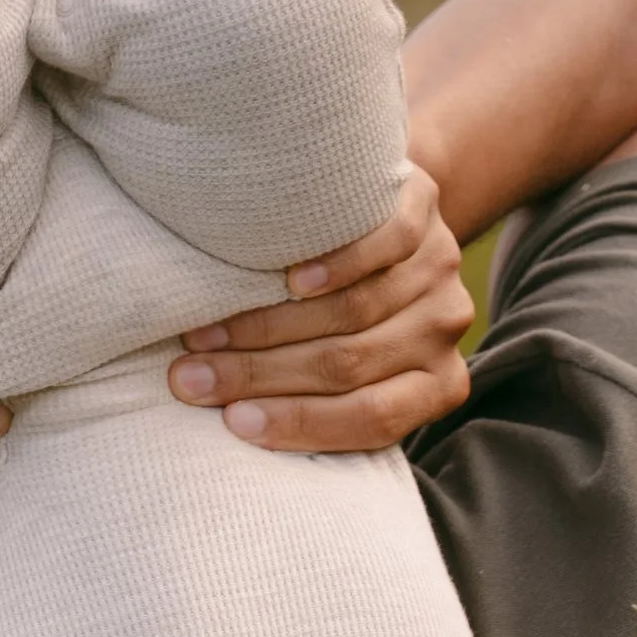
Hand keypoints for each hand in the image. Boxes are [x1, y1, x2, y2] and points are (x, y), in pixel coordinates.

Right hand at [168, 164, 473, 449]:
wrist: (390, 206)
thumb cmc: (352, 302)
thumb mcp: (353, 357)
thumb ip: (327, 396)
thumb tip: (238, 430)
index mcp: (439, 384)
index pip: (372, 419)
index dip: (301, 424)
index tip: (234, 423)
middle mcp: (444, 330)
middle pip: (349, 364)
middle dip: (261, 377)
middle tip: (191, 380)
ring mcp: (440, 268)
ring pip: (355, 311)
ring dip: (270, 326)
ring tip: (205, 335)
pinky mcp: (426, 209)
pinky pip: (387, 244)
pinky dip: (337, 266)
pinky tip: (291, 278)